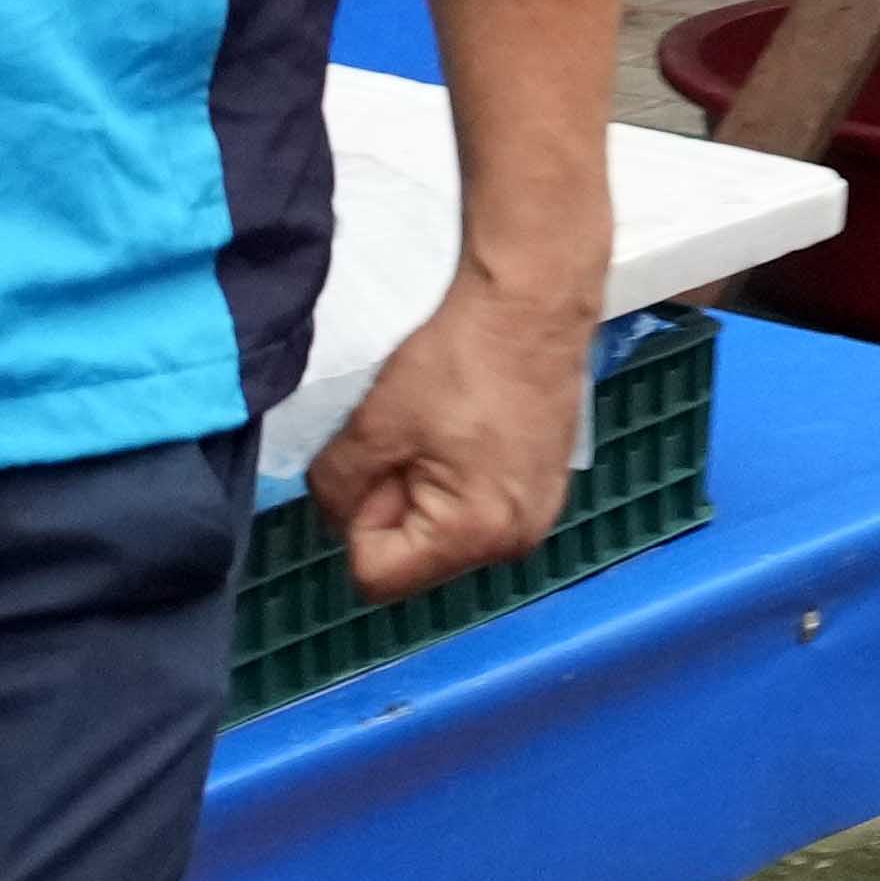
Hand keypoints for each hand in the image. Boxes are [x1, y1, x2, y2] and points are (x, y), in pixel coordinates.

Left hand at [309, 274, 595, 600]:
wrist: (532, 305)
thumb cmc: (459, 360)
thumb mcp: (373, 426)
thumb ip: (334, 488)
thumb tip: (338, 515)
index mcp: (475, 535)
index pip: (377, 575)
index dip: (359, 519)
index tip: (383, 462)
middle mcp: (514, 543)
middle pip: (414, 557)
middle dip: (396, 504)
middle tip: (413, 439)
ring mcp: (537, 517)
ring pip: (442, 533)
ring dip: (425, 490)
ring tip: (443, 431)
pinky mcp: (545, 490)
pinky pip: (475, 510)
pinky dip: (457, 480)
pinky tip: (468, 429)